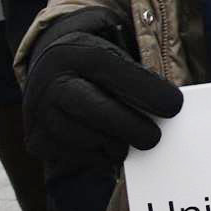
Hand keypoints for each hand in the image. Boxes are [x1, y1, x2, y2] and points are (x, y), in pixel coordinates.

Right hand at [23, 9, 181, 165]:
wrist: (49, 71)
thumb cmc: (95, 67)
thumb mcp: (115, 57)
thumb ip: (138, 78)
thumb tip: (169, 108)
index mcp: (80, 55)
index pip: (118, 74)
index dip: (149, 93)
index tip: (174, 107)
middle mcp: (54, 82)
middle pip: (98, 111)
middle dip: (132, 128)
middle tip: (154, 138)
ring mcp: (40, 113)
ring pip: (88, 139)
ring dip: (116, 144)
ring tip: (128, 139)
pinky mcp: (36, 141)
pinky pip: (76, 156)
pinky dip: (98, 155)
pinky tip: (105, 143)